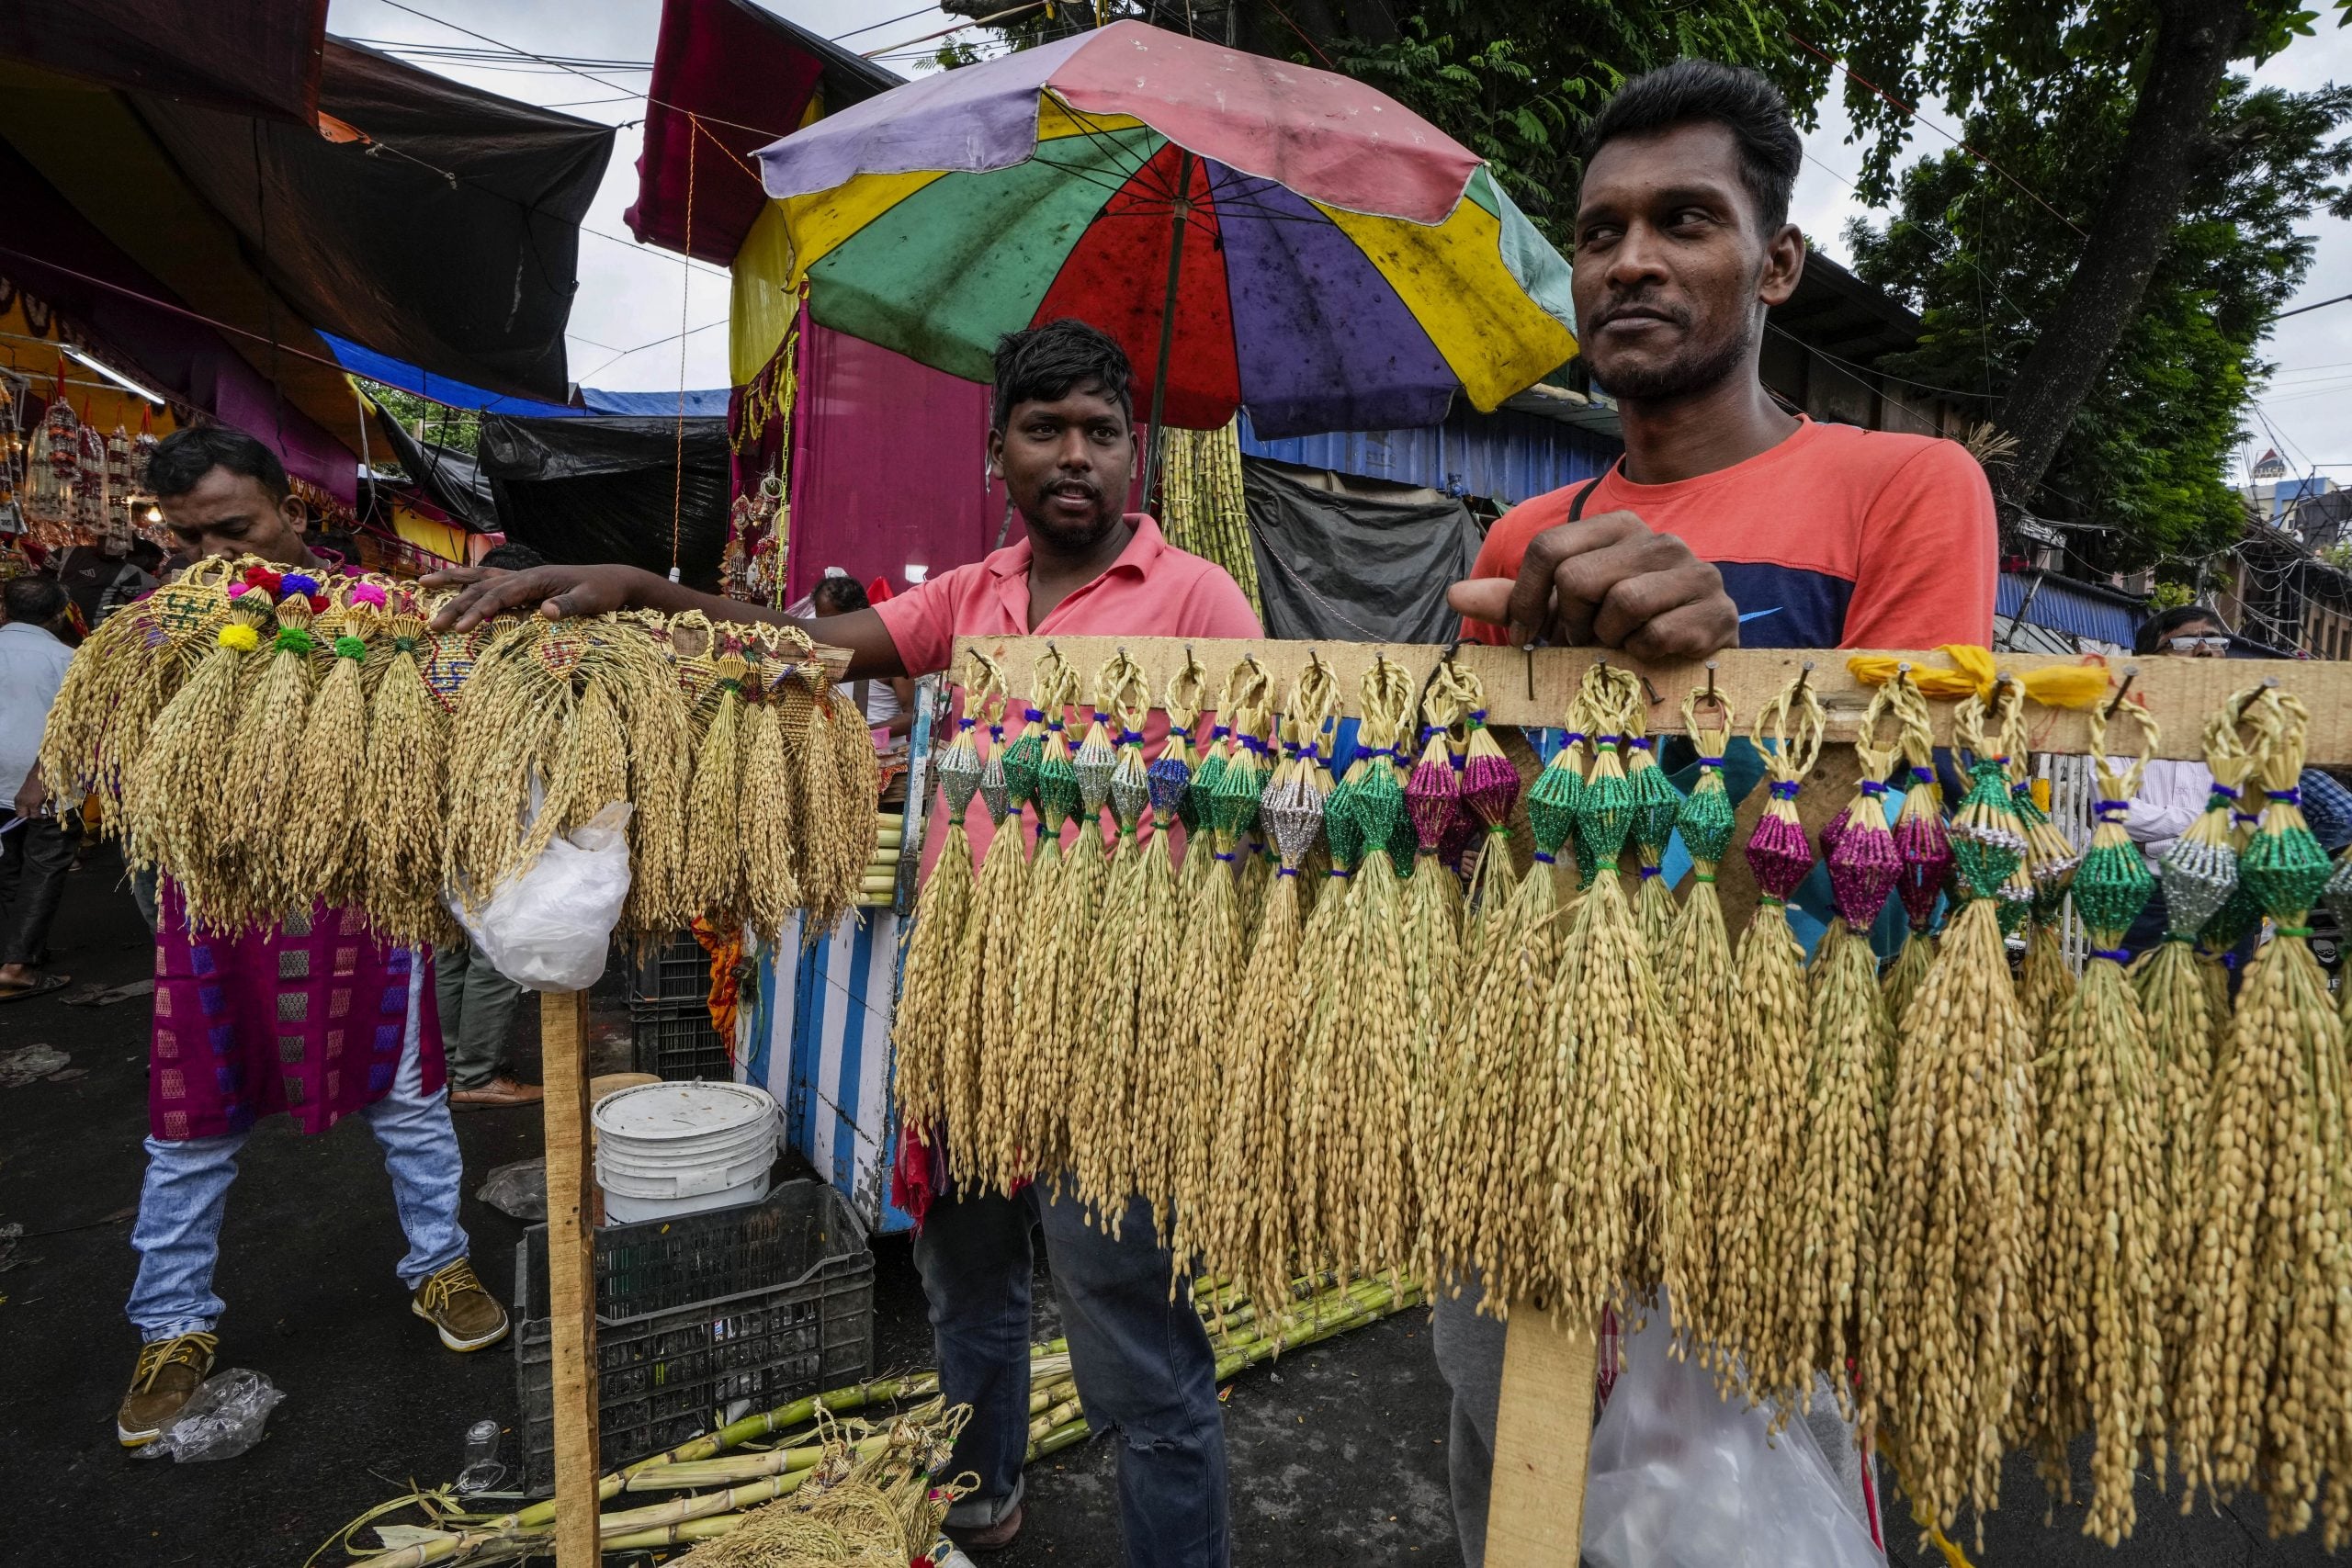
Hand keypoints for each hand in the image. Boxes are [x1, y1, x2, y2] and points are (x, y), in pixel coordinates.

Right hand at [13, 771, 46, 820]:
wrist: (40, 774)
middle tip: (38, 813)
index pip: (34, 816)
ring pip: (19, 811)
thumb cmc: (48, 785)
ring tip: (33, 810)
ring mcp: (19, 799)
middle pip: (23, 815)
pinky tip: (29, 805)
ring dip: (25, 812)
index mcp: (33, 803)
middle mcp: (24, 802)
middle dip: (30, 816)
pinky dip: (22, 807)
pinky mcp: (17, 796)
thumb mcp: (51, 798)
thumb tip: (53, 816)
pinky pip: (17, 806)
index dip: (41, 817)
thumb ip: (51, 808)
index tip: (45, 816)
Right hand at [424, 563, 649, 632]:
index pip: (499, 596)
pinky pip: (492, 585)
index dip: (478, 611)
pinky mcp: (526, 587)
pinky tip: (455, 590)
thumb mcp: (591, 600)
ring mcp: (523, 580)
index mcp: (536, 579)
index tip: (460, 629)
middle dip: (456, 605)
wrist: (615, 580)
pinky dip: (471, 586)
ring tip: (423, 585)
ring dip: (453, 585)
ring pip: (481, 580)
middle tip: (432, 625)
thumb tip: (544, 612)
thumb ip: (568, 606)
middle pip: (482, 588)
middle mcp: (524, 576)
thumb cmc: (604, 591)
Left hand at [1447, 509, 1738, 660]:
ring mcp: (1694, 570)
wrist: (1692, 653)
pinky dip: (1644, 654)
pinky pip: (1657, 634)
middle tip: (1587, 639)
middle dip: (1572, 623)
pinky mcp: (1718, 609)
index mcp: (1617, 527)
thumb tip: (1454, 595)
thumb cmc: (1620, 628)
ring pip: (1621, 603)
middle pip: (1578, 578)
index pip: (1548, 548)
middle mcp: (1658, 538)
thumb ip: (1513, 602)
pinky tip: (1654, 652)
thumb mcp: (1563, 611)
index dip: (1526, 599)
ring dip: (1610, 640)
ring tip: (1622, 643)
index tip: (1527, 637)